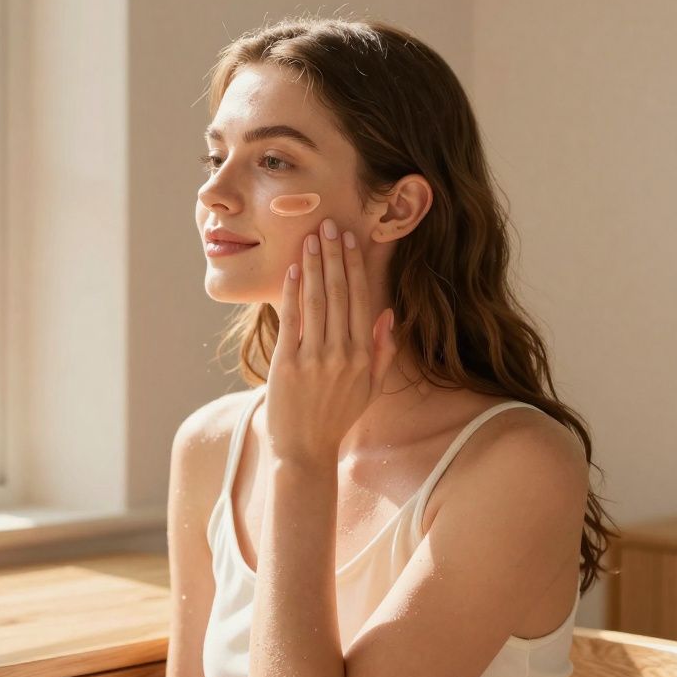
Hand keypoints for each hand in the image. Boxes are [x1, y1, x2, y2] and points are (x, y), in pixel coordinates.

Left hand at [264, 218, 398, 467]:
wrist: (305, 451)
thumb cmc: (336, 418)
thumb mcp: (371, 388)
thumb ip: (383, 352)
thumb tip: (388, 314)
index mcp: (364, 356)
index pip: (361, 300)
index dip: (355, 267)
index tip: (351, 240)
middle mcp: (343, 354)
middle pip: (339, 294)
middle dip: (334, 256)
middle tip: (329, 225)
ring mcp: (315, 359)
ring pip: (316, 301)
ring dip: (313, 266)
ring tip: (311, 238)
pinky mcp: (288, 364)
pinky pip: (291, 320)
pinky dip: (292, 293)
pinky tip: (291, 270)